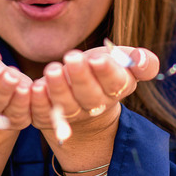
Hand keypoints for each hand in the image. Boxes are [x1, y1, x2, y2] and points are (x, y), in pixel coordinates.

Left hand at [30, 44, 159, 148]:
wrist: (84, 100)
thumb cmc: (103, 72)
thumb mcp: (123, 61)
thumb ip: (141, 60)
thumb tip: (141, 58)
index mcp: (117, 89)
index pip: (115, 83)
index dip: (106, 72)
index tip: (97, 58)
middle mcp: (95, 106)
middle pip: (89, 96)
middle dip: (81, 77)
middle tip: (72, 57)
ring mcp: (71, 115)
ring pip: (66, 106)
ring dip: (58, 89)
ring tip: (52, 70)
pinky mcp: (48, 118)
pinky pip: (43, 114)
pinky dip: (38, 102)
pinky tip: (34, 88)